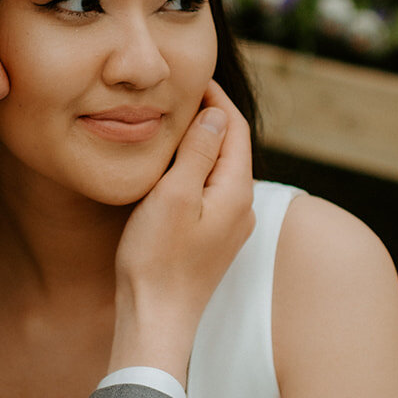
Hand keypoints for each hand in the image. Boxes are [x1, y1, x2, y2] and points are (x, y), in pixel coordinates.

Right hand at [111, 82, 253, 384]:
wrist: (155, 320)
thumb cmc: (157, 260)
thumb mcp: (174, 195)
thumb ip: (198, 151)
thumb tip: (216, 113)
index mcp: (236, 191)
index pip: (235, 128)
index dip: (215, 98)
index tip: (191, 77)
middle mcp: (242, 208)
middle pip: (232, 147)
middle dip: (209, 117)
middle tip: (178, 94)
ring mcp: (230, 227)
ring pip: (220, 170)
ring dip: (201, 144)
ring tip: (171, 124)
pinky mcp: (213, 241)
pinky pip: (211, 192)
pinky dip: (195, 170)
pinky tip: (171, 170)